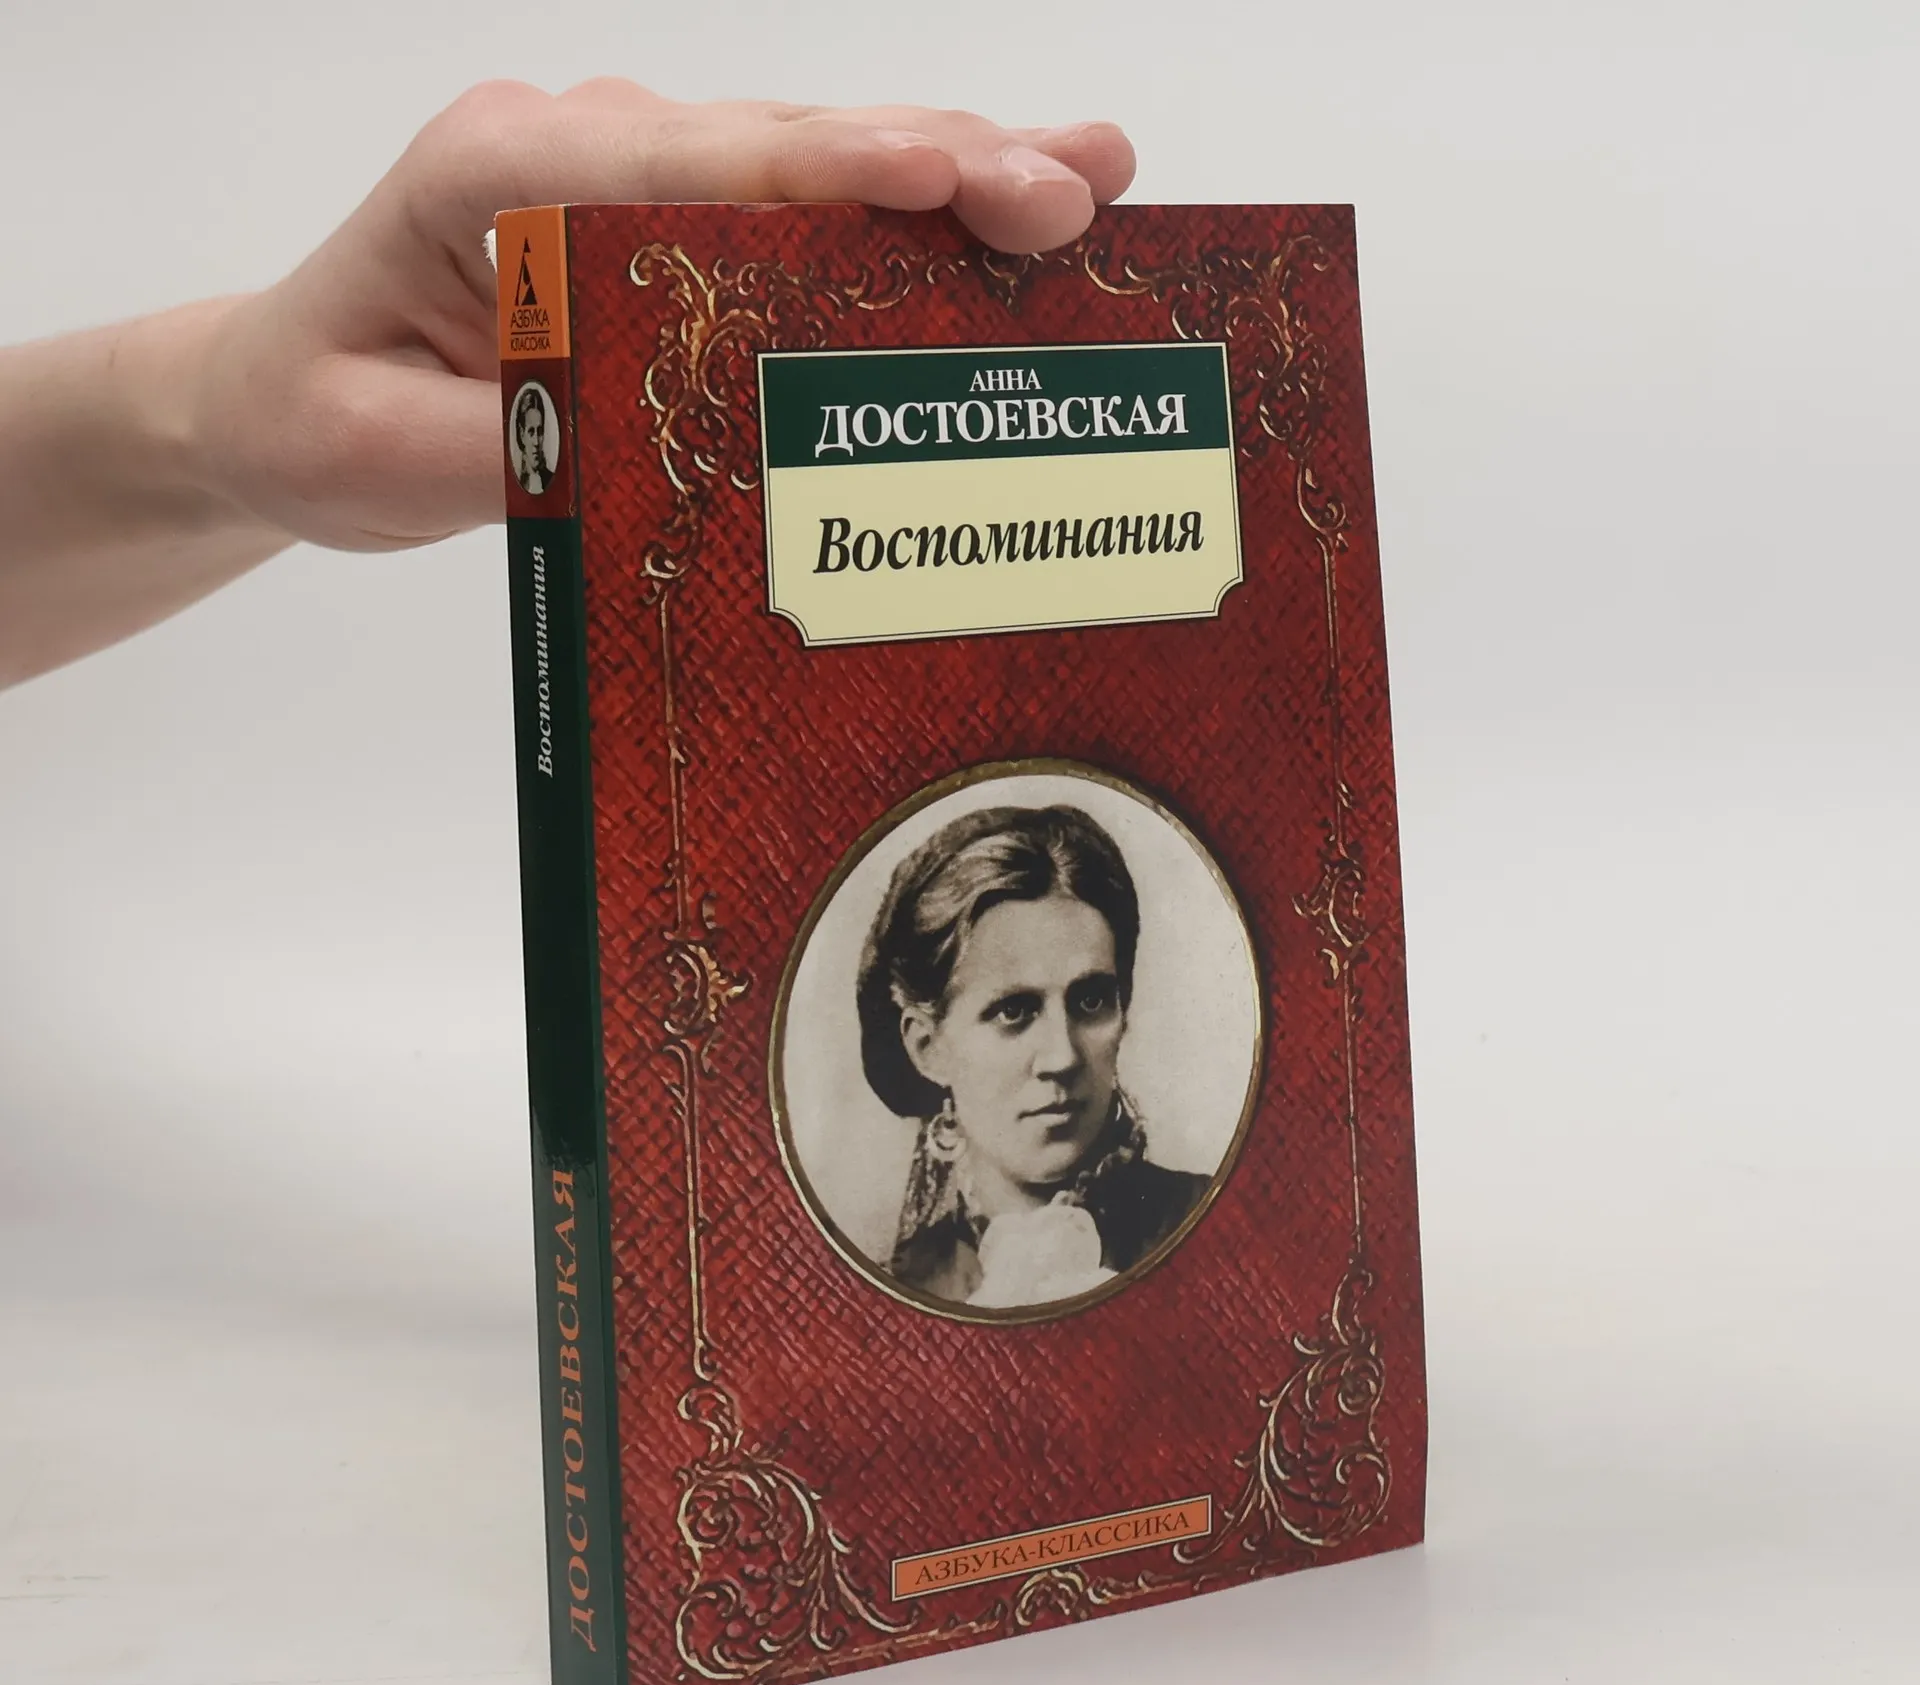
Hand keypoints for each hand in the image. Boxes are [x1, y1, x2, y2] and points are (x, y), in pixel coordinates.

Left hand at [194, 84, 1136, 553]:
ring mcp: (630, 172)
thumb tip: (662, 440)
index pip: (693, 163)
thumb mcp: (388, 455)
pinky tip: (1002, 208)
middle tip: (1077, 186)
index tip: (950, 177)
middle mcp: (579, 148)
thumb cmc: (324, 414)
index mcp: (501, 177)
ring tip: (1087, 177)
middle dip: (940, 160)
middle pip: (783, 142)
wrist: (284, 393)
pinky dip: (904, 210)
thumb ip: (518, 440)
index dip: (834, 170)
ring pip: (811, 158)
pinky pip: (797, 203)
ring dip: (953, 168)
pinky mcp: (665, 217)